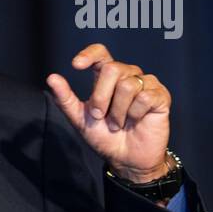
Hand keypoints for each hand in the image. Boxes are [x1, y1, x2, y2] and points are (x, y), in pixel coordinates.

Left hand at [45, 43, 171, 181]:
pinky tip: (136, 121)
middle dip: (101, 97)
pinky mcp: (160, 96)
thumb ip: (66, 98)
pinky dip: (135, 114)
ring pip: (128, 85)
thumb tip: (52, 78)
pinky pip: (144, 97)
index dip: (89, 54)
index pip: (101, 53)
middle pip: (112, 69)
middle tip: (101, 116)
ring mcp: (145, 83)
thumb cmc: (104, 137)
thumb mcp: (80, 118)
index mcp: (106, 77)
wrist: (126, 158)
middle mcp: (127, 75)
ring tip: (118, 123)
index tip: (75, 65)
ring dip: (118, 111)